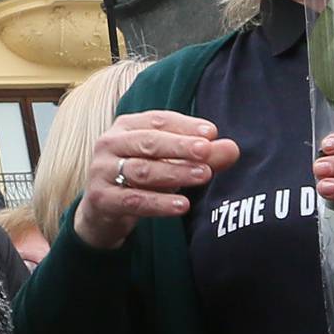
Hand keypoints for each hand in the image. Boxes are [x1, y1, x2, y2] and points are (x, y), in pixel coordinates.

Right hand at [72, 111, 240, 251]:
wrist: (101, 212)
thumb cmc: (139, 180)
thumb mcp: (168, 163)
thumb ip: (200, 156)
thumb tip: (233, 149)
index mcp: (126, 127)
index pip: (157, 120)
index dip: (185, 125)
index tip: (212, 133)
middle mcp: (109, 144)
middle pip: (148, 142)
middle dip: (180, 146)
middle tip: (207, 150)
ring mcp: (102, 172)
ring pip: (142, 171)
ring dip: (175, 172)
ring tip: (203, 175)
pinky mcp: (101, 199)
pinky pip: (133, 200)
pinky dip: (159, 203)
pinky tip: (182, 205)